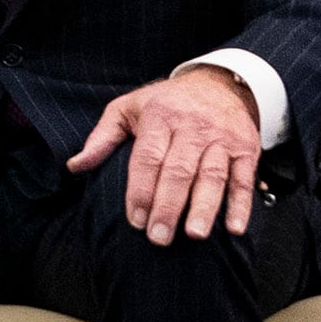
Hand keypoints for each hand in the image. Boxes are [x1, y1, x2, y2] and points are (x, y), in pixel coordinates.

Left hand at [68, 66, 261, 244]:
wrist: (218, 83)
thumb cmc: (165, 103)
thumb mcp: (129, 108)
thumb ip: (102, 137)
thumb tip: (75, 166)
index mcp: (159, 117)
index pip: (148, 157)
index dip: (140, 189)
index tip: (134, 220)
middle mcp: (191, 127)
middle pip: (179, 170)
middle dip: (168, 206)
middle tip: (159, 238)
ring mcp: (221, 138)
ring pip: (212, 175)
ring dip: (204, 207)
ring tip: (194, 234)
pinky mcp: (246, 148)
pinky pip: (244, 178)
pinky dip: (240, 205)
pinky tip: (234, 229)